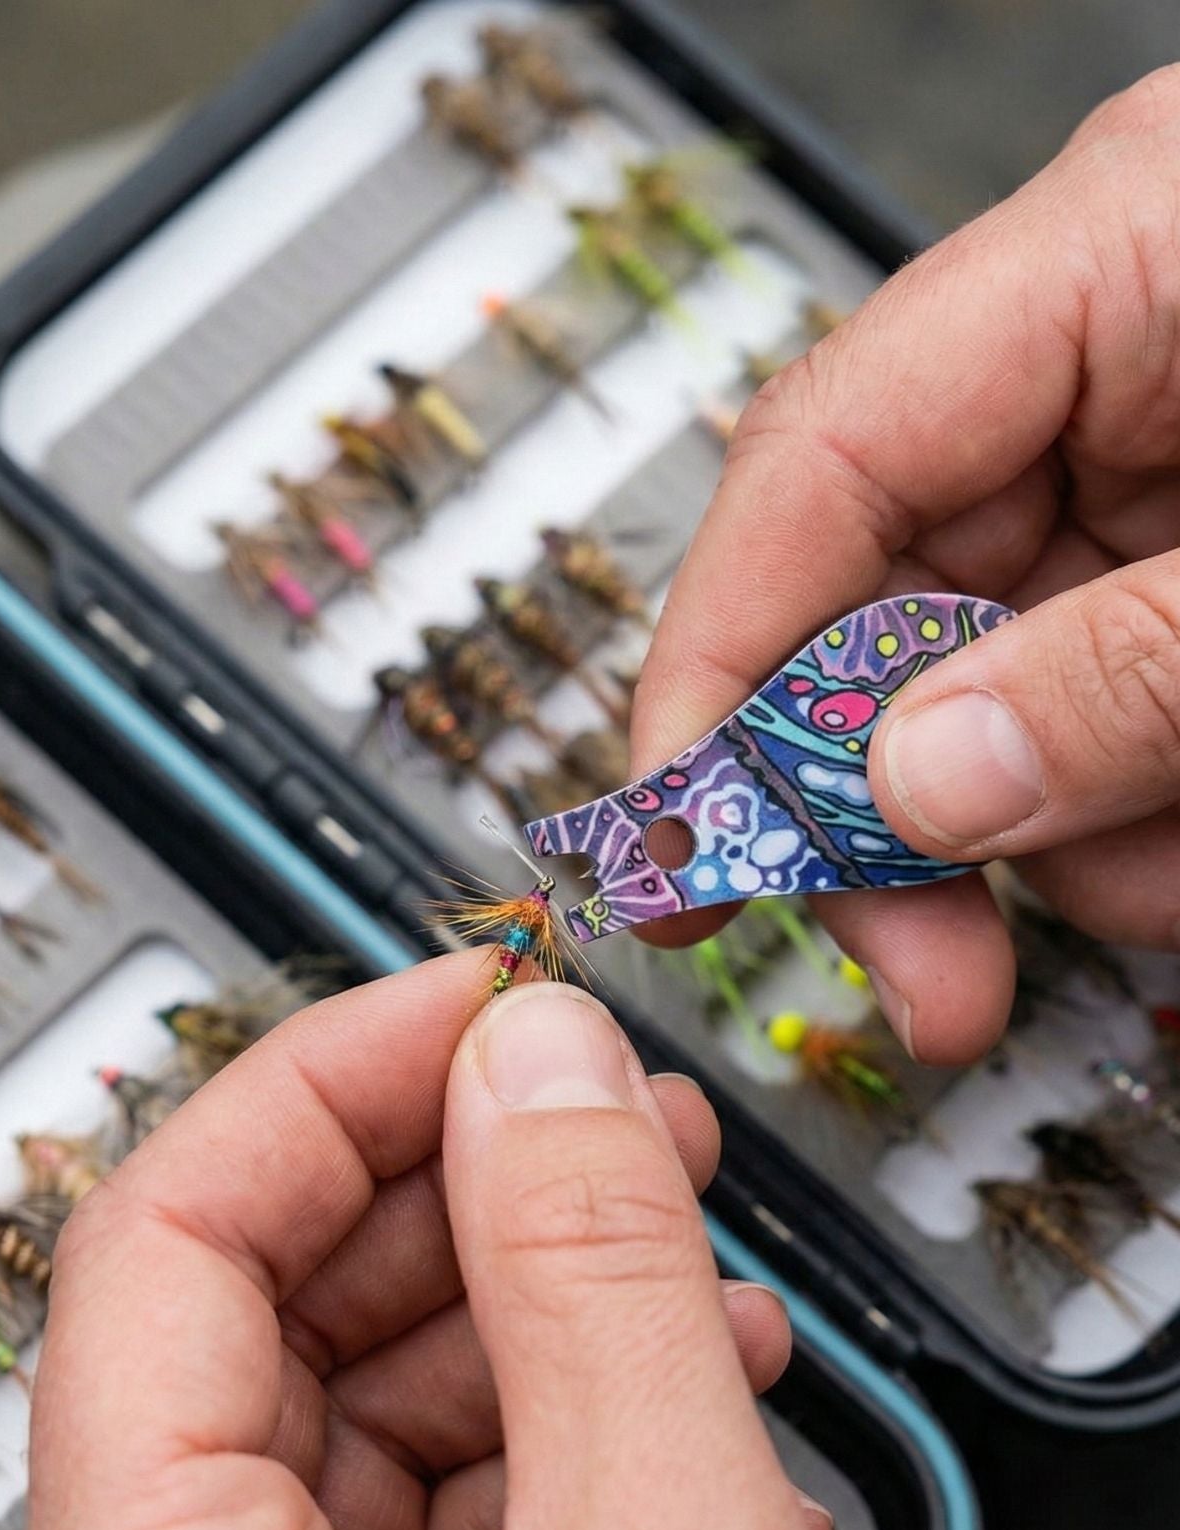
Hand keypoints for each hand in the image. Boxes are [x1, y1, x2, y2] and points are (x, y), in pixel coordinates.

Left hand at [0, 956, 948, 1529]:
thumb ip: (584, 1269)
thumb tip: (534, 1056)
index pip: (166, 1240)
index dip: (325, 1078)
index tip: (468, 999)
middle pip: (277, 1314)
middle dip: (456, 1178)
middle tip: (592, 1099)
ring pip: (378, 1405)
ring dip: (533, 1290)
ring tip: (669, 1229)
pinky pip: (452, 1511)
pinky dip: (568, 1416)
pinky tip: (682, 1375)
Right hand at [634, 66, 1179, 1063]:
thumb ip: (1123, 674)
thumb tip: (914, 792)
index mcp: (1117, 256)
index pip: (817, 462)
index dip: (723, 666)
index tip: (686, 847)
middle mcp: (1110, 364)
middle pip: (891, 608)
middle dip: (910, 819)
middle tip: (933, 984)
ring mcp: (1161, 482)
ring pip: (1008, 707)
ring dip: (1088, 844)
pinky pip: (1117, 734)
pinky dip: (1163, 832)